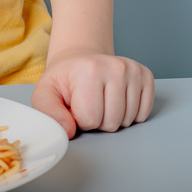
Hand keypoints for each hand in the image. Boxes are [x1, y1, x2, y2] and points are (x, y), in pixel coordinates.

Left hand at [31, 50, 153, 138]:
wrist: (81, 61)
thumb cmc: (65, 79)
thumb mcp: (46, 93)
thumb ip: (49, 113)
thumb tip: (67, 130)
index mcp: (88, 70)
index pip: (90, 119)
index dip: (80, 119)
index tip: (76, 104)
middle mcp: (115, 67)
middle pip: (111, 123)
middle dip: (98, 120)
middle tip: (89, 103)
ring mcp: (133, 70)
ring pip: (127, 120)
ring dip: (113, 118)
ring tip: (101, 101)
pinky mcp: (145, 75)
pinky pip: (143, 114)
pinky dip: (129, 114)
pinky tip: (116, 100)